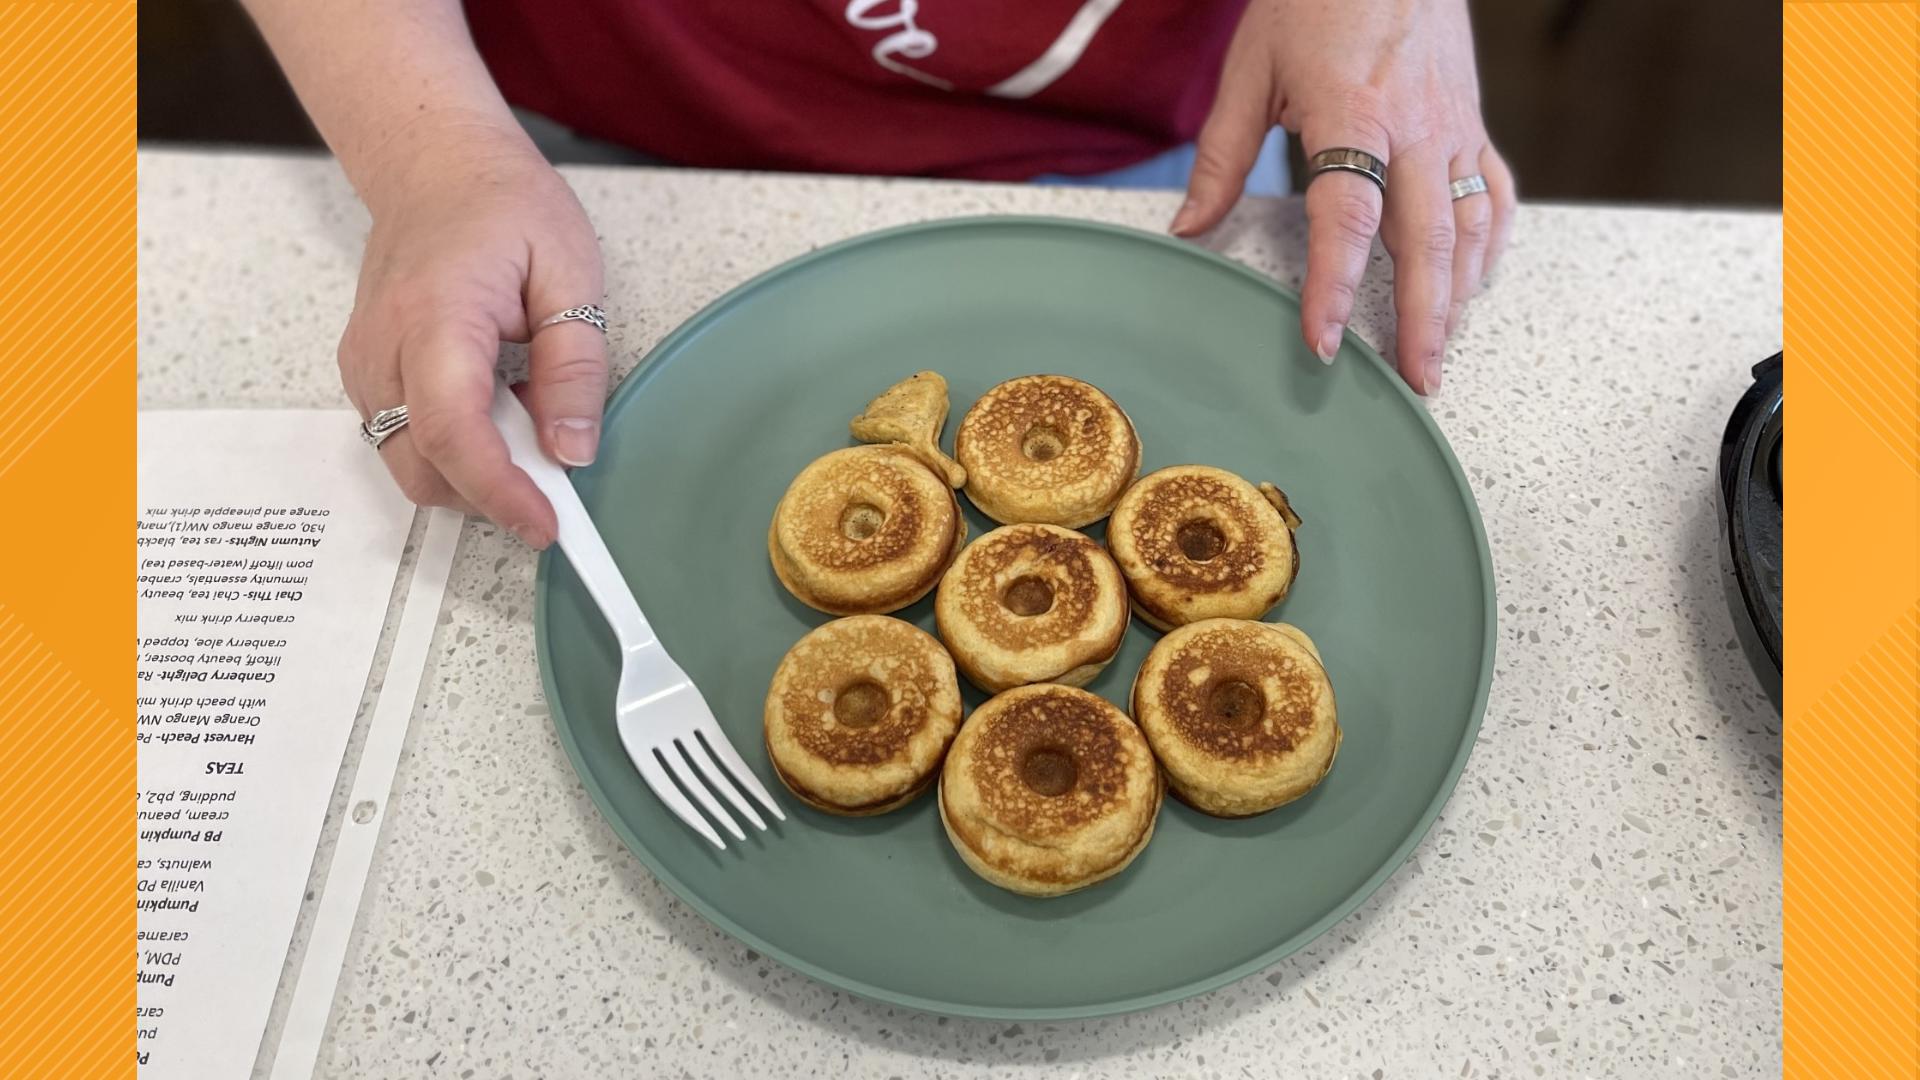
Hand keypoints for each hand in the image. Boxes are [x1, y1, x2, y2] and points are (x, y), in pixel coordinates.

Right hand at [338, 117, 606, 547]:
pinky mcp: (365, 376)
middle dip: (491, 496)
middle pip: (423, 466)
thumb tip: (572, 450)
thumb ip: (574, 367)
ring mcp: (364, 366)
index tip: (546, 524)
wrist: (433, 167)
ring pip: (409, 463)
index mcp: (436, 316)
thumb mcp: (571, 272)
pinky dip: (453, 451)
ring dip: (473, 475)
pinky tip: (497, 412)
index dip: (499, 491)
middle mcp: (382, 349)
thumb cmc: (502, 206)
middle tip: (557, 485)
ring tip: (529, 424)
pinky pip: (404, 440)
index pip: (452, 431)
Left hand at [1173, 0, 1515, 394]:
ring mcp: (1452, 124)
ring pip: (1468, 225)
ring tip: (1441, 352)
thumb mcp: (1251, 67)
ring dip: (1458, 295)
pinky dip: (1490, 242)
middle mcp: (1412, 126)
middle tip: (1415, 379)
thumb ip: (1220, 154)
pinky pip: (1494, 191)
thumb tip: (1189, 226)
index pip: (1345, 220)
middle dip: (1420, 317)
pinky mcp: (1473, 118)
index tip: (1321, 343)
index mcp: (1350, 111)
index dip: (1332, 287)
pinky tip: (1476, 281)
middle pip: (1423, 240)